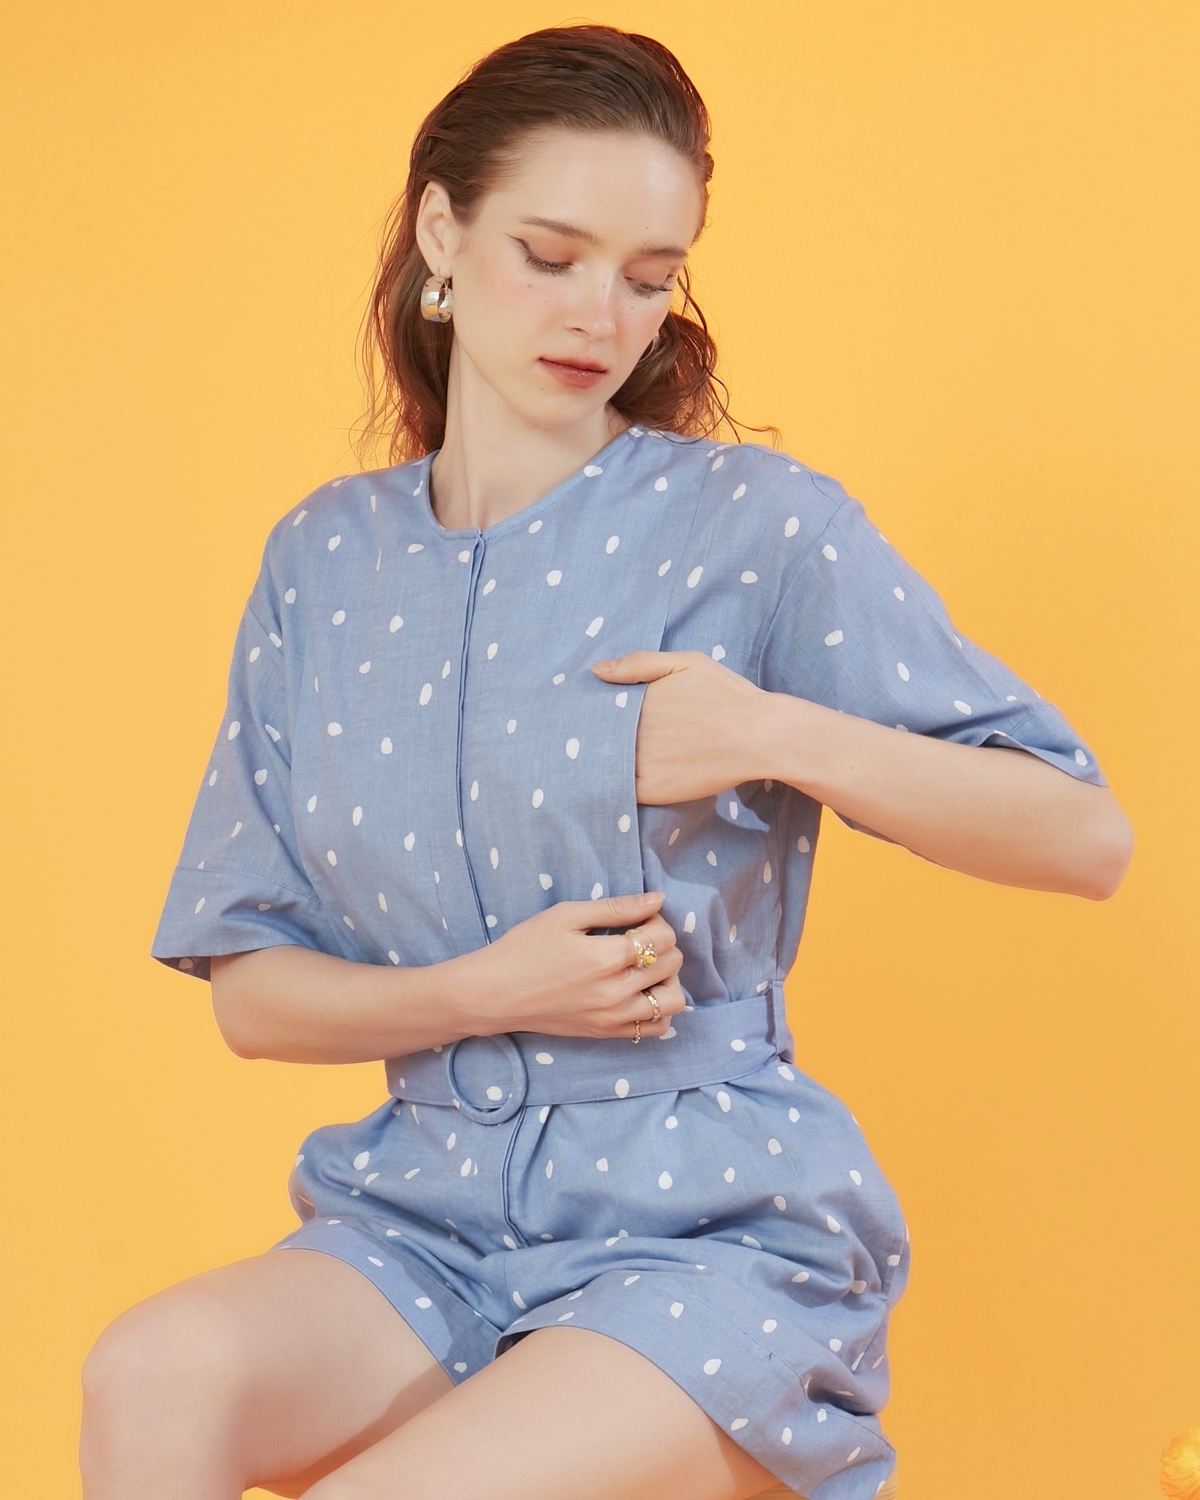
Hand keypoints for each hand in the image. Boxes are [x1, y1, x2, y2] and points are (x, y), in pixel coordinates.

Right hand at [457, 891, 686, 1040]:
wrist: (495, 993)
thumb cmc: (525, 948)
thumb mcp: (566, 916)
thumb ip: (616, 908)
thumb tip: (656, 899)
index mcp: (605, 958)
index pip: (662, 936)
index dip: (655, 920)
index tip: (636, 918)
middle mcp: (615, 992)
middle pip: (671, 964)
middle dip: (662, 944)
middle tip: (637, 937)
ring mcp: (613, 1017)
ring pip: (672, 1000)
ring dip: (668, 979)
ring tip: (645, 967)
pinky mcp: (606, 1033)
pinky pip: (655, 1027)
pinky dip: (658, 1009)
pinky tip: (640, 992)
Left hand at [591, 650, 774, 803]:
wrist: (761, 737)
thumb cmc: (728, 696)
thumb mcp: (687, 663)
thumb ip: (640, 663)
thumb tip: (596, 671)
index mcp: (637, 700)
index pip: (597, 709)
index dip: (591, 714)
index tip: (586, 716)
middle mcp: (634, 731)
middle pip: (597, 737)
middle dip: (592, 738)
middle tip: (586, 742)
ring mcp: (641, 762)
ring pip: (604, 764)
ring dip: (599, 763)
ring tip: (593, 763)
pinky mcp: (653, 789)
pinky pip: (619, 790)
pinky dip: (612, 786)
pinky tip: (613, 781)